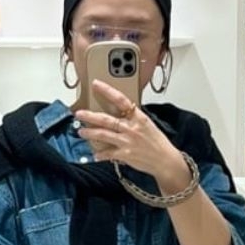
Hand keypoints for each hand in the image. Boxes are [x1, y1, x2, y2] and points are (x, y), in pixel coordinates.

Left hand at [75, 79, 191, 192]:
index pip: (121, 100)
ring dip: (90, 133)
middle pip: (106, 119)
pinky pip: (108, 153)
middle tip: (79, 114)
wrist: (166, 160)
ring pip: (103, 135)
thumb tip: (121, 113)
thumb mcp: (148, 125)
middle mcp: (131, 128)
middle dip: (90, 116)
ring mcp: (127, 142)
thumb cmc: (158, 143)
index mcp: (138, 117)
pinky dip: (100, 154)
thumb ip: (133, 118)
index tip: (96, 84)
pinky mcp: (125, 155)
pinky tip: (94, 154)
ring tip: (81, 132)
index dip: (107, 91)